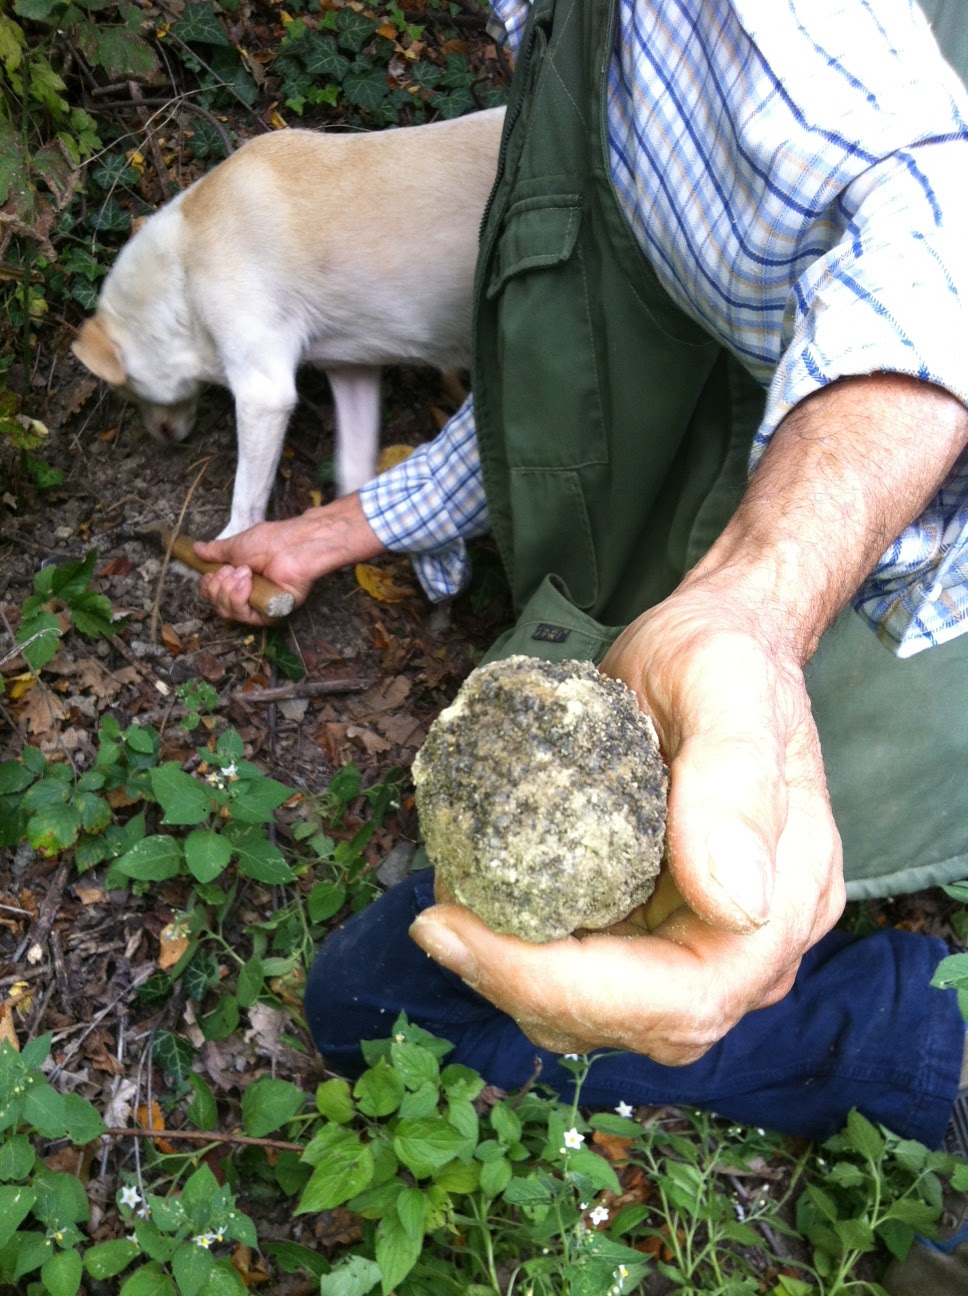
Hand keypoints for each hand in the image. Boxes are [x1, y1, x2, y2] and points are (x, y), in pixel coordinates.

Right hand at [194, 493, 384, 625]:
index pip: (214, 595)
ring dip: (229, 590)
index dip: (207, 588)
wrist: (295, 544)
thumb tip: (197, 549)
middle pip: (218, 606)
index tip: (209, 574)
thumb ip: (216, 552)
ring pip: (228, 612)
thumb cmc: (271, 542)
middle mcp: (249, 596)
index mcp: (240, 581)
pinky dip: (240, 598)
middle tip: (229, 570)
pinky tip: (247, 582)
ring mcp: (260, 606)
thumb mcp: (236, 546)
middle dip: (217, 587)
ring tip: (243, 572)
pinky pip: (245, 616)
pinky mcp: (270, 613)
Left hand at [410, 578, 845, 1063]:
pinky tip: (479, 888)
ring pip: (602, 1010)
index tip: (461, 933)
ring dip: (515, 974)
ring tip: (454, 896)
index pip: (683, 999)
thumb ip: (733, 780)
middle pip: (637, 1021)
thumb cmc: (724, 652)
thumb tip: (735, 904)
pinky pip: (586, 966)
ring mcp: (703, 938)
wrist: (721, 642)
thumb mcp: (722, 683)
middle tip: (438, 922)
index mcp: (788, 898)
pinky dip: (524, 946)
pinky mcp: (658, 924)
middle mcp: (751, 940)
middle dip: (526, 987)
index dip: (566, 989)